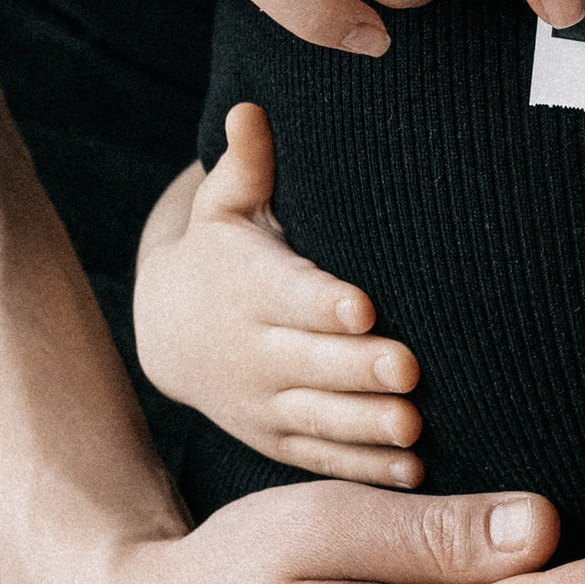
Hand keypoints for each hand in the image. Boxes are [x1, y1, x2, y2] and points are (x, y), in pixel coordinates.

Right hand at [136, 103, 425, 487]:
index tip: (364, 306)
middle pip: (312, 362)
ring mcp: (265, 402)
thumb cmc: (222, 252)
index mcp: (248, 288)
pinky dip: (365, 469)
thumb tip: (249, 111)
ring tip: (414, 428)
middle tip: (411, 370)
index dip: (324, 303)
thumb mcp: (223, 206)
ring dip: (367, 427)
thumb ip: (246, 166)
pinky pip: (322, 458)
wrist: (170, 330)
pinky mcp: (277, 439)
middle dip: (360, 369)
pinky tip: (413, 473)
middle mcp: (254, 350)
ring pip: (319, 419)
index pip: (290, 295)